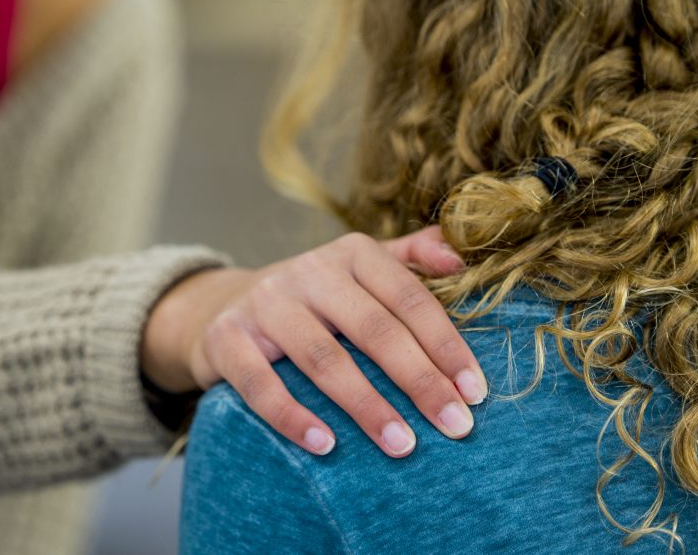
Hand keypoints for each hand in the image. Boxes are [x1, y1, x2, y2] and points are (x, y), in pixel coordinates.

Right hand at [141, 226, 485, 457]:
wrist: (222, 308)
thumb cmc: (313, 300)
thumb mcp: (359, 270)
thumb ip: (411, 259)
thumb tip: (461, 259)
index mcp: (350, 253)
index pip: (408, 298)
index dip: (445, 345)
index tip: (475, 393)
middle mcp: (306, 271)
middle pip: (373, 329)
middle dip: (419, 381)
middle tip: (455, 427)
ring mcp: (262, 303)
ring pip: (322, 358)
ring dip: (366, 405)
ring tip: (402, 445)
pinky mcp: (226, 338)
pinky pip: (259, 383)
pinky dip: (292, 416)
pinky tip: (325, 445)